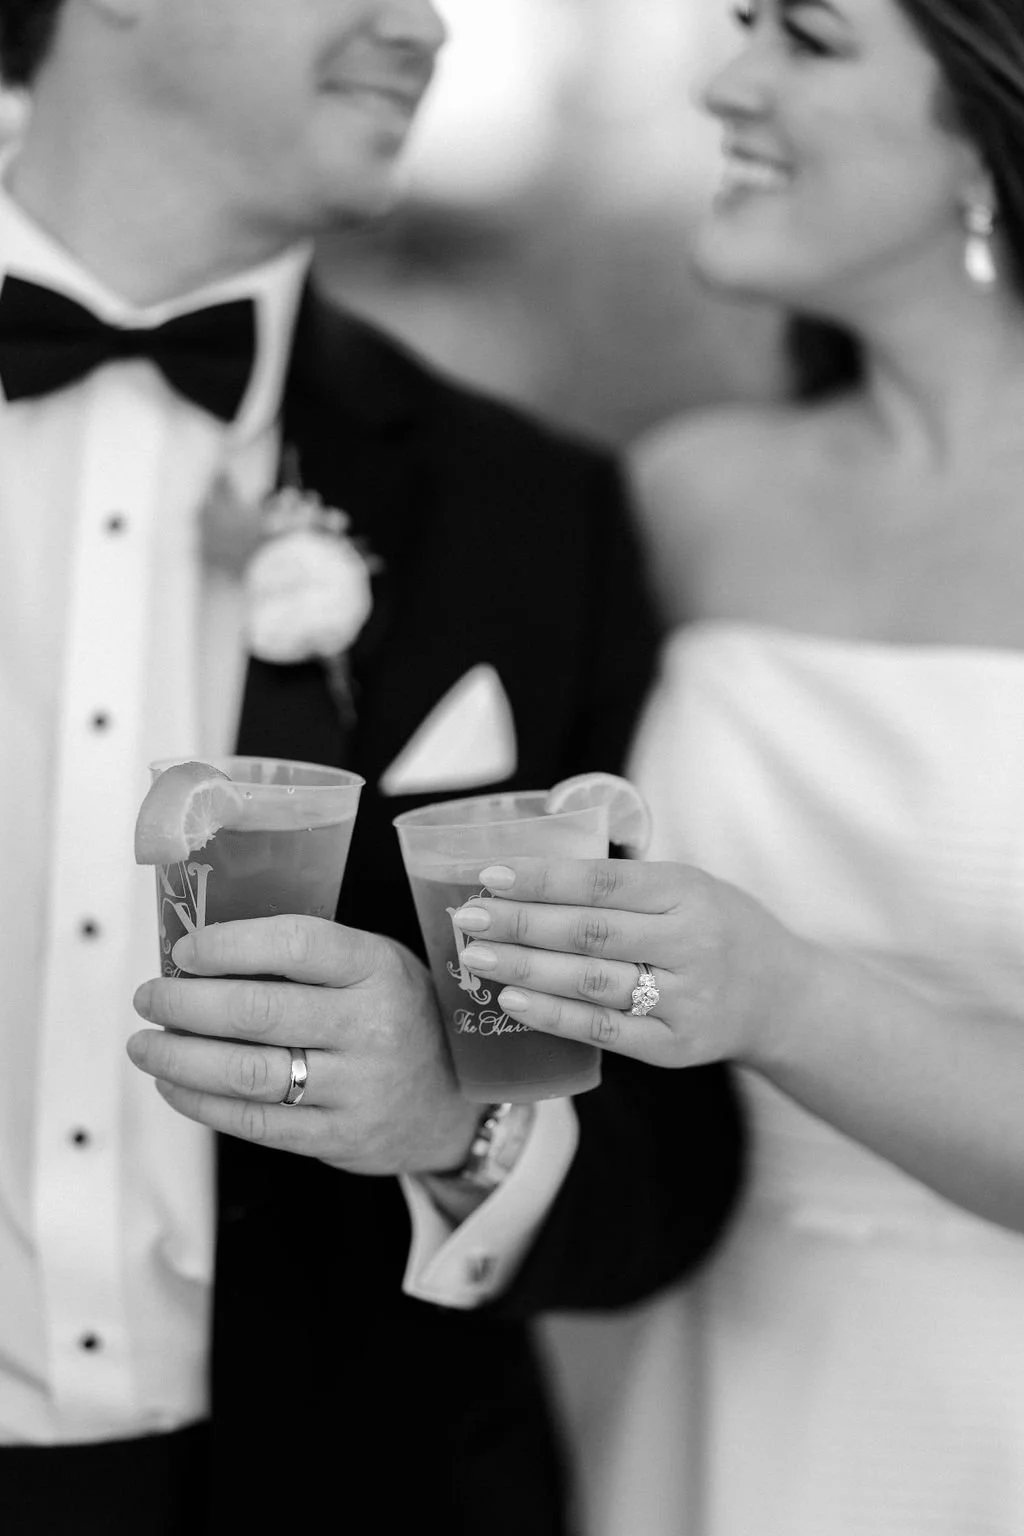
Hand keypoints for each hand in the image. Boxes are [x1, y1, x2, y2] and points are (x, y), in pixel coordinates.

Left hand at [129, 917, 479, 1175]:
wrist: (453, 1102)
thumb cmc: (397, 1017)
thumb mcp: (375, 967)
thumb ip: (307, 957)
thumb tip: (203, 952)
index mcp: (378, 968)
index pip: (295, 944)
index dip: (229, 944)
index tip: (184, 951)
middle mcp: (371, 1025)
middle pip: (258, 1011)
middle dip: (186, 1004)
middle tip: (149, 998)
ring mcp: (356, 1087)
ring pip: (248, 1073)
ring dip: (181, 1057)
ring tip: (146, 1044)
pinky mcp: (338, 1137)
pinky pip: (254, 1123)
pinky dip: (201, 1103)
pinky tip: (175, 1084)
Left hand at [451, 859, 814, 1069]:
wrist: (784, 999)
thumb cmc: (719, 929)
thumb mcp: (690, 885)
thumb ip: (626, 880)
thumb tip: (532, 865)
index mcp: (688, 891)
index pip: (605, 881)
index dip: (544, 878)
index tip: (491, 875)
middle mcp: (691, 943)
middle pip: (591, 931)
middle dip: (522, 923)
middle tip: (468, 917)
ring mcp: (686, 999)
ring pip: (592, 982)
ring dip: (527, 968)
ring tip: (478, 956)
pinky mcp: (675, 1047)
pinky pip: (605, 1031)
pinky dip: (554, 1016)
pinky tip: (514, 1000)